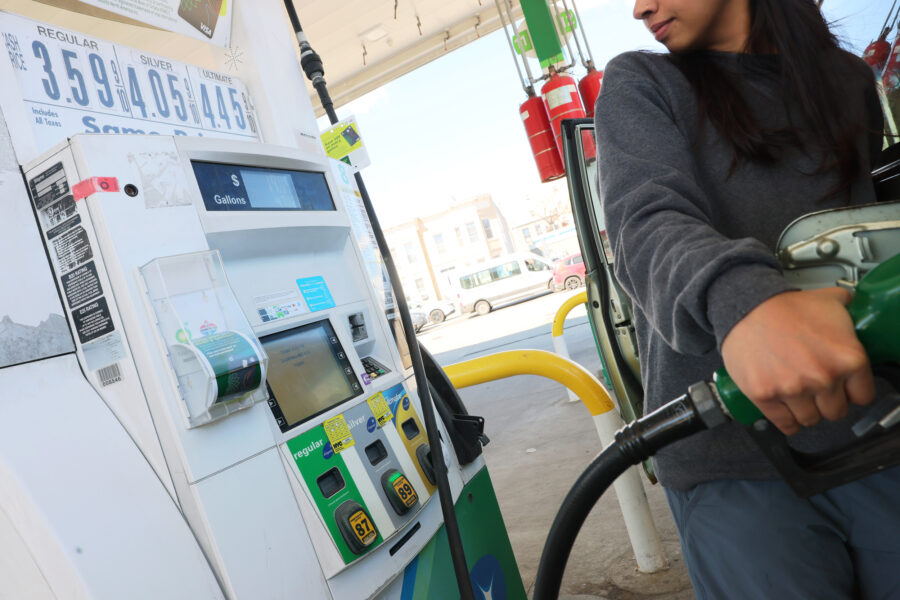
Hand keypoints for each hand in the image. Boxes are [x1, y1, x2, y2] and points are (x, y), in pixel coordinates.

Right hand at [721, 288, 874, 434]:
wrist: (746, 308)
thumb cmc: (783, 306)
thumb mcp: (828, 300)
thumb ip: (848, 310)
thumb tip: (855, 310)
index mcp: (847, 359)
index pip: (862, 396)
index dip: (851, 391)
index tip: (842, 388)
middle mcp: (824, 378)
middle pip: (835, 411)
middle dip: (826, 402)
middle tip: (816, 390)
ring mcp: (793, 390)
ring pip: (810, 419)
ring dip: (806, 411)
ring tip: (798, 398)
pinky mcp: (766, 396)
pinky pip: (785, 424)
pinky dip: (787, 421)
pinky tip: (786, 412)